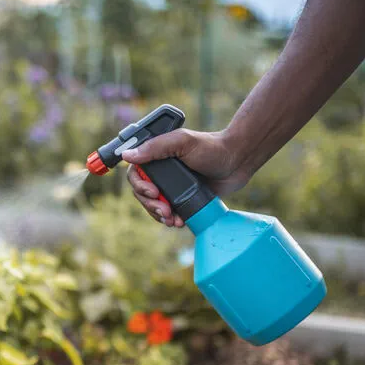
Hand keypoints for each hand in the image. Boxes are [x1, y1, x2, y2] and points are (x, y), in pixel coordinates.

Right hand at [122, 129, 249, 227]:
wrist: (237, 162)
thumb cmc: (211, 147)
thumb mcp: (182, 142)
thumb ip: (155, 148)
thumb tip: (127, 155)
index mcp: (156, 156)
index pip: (135, 173)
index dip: (139, 185)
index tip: (153, 191)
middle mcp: (161, 172)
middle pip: (142, 193)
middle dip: (150, 204)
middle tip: (164, 210)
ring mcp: (172, 187)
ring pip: (154, 206)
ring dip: (158, 215)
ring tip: (171, 220)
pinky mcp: (183, 199)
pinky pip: (170, 213)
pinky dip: (171, 220)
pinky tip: (178, 222)